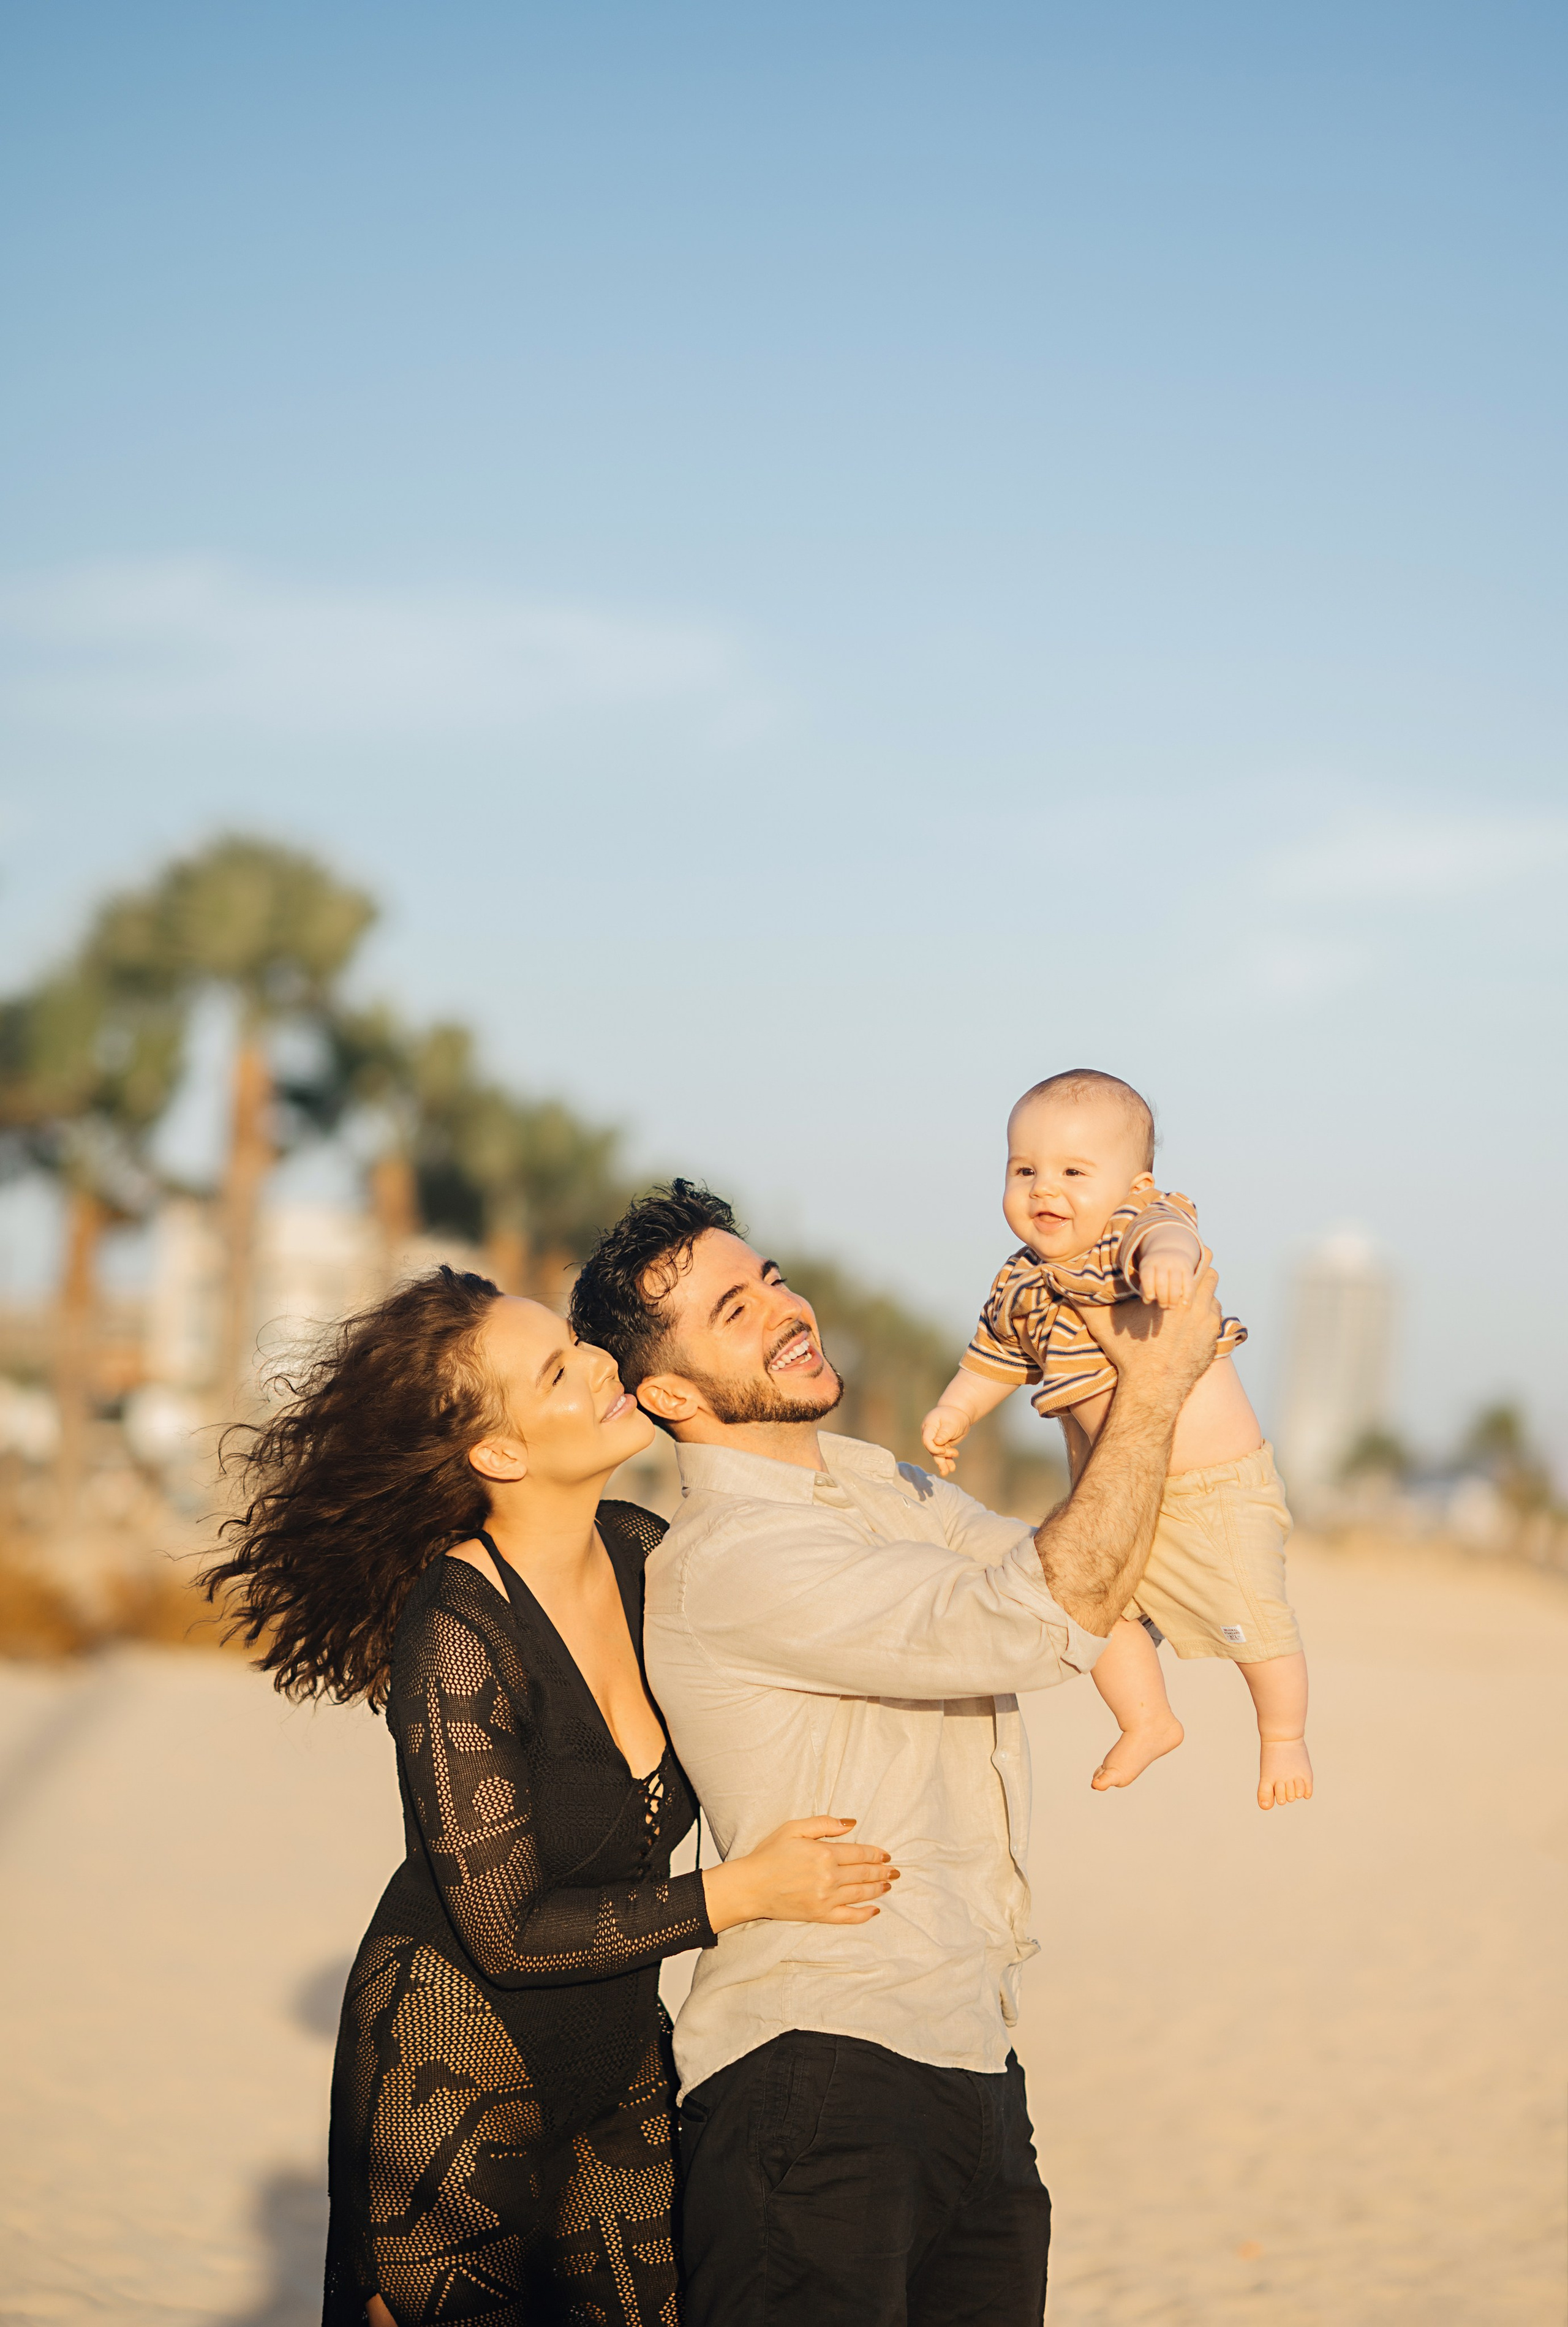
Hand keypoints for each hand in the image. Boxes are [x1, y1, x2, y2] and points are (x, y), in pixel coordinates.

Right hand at [703, 1817, 899, 1929]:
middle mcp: (829, 1877)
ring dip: (878, 1889)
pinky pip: (848, 1917)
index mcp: (824, 1853)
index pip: (859, 1853)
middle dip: (882, 1871)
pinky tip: (874, 1910)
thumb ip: (824, 1823)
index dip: (876, 1854)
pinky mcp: (820, 1915)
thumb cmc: (769, 1854)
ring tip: (889, 1885)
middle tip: (895, 1870)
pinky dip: (864, 1914)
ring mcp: (826, 1899)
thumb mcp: (793, 1828)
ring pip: (860, 1894)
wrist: (750, 1886)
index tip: (886, 1855)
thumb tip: (851, 1823)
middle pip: (864, 1873)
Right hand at [921, 1402, 970, 1477]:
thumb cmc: (955, 1416)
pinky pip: (943, 1455)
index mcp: (929, 1427)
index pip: (927, 1441)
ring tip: (947, 1472)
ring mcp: (935, 1440)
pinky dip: (947, 1461)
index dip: (934, 1448)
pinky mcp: (942, 1445)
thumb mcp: (951, 1423)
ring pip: (937, 1454)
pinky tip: (951, 1468)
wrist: (959, 1413)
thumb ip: (944, 1433)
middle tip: (955, 1453)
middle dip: (942, 1455)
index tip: (944, 1450)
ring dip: (942, 1463)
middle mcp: (930, 1434)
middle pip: (932, 1449)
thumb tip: (937, 1442)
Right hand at [1074, 1249, 1221, 1417]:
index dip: (1190, 1255)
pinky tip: (1189, 1321)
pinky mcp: (1212, 1341)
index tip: (1179, 1258)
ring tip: (1185, 1298)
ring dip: (1203, 1293)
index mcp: (1173, 1293)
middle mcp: (1196, 1305)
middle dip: (1199, 1272)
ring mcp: (1208, 1324)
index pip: (1197, 1259)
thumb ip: (1084, 1301)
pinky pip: (1215, 1318)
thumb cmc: (1128, 1355)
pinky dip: (1206, 1315)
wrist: (1152, 1390)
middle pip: (1211, 1273)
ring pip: (1214, 1295)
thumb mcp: (1103, 1325)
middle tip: (1182, 1275)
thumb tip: (1061, 1282)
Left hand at [1137, 1251, 1196, 1308]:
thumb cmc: (1155, 1270)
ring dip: (1173, 1298)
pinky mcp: (1187, 1267)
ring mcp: (1176, 1264)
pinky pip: (1188, 1282)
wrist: (1171, 1251)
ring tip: (1171, 1306)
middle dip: (1162, 1298)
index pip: (1147, 1275)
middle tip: (1163, 1306)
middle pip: (1161, 1282)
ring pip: (1175, 1283)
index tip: (1150, 1298)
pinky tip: (1184, 1303)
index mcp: (1149, 1263)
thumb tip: (1147, 1300)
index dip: (1148, 1288)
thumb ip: (1145, 1288)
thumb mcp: (1147, 1274)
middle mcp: (1162, 1262)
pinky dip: (1187, 1294)